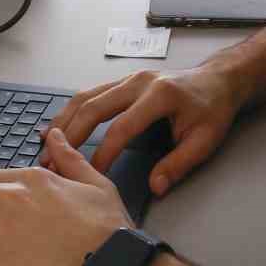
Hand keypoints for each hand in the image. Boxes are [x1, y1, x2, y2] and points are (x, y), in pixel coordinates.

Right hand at [44, 65, 246, 196]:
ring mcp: (129, 78)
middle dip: (70, 136)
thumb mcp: (205, 140)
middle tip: (51, 161)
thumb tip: (155, 187)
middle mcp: (139, 82)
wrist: (218, 79)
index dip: (102, 154)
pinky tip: (59, 126)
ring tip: (46, 145)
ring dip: (64, 121)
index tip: (89, 176)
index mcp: (159, 96)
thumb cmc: (212, 109)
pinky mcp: (124, 81)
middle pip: (93, 107)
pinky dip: (72, 110)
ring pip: (86, 96)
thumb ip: (178, 164)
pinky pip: (91, 93)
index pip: (121, 128)